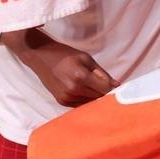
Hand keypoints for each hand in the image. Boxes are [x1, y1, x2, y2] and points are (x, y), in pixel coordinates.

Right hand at [0, 29, 118, 106]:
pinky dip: (86, 99)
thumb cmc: (65, 54)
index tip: (119, 86)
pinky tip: (86, 92)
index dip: (113, 88)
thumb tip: (117, 85)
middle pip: (99, 97)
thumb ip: (102, 73)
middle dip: (106, 93)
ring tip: (96, 88)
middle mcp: (73, 90)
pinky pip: (81, 104)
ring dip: (96, 97)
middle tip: (109, 87)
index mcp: (80, 77)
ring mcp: (66, 98)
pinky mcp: (61, 102)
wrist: (40, 56)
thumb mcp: (86, 58)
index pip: (105, 89)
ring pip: (90, 103)